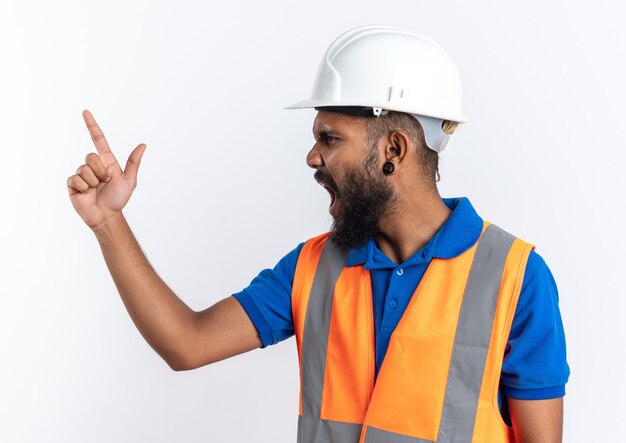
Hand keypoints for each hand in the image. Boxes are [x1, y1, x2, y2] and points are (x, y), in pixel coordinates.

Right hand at [67, 110, 146, 228]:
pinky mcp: (73, 184)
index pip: (98, 140)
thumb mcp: (129, 180)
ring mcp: (82, 174)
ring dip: (93, 181)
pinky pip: (76, 179)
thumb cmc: (118, 199)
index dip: (92, 126)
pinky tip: (87, 194)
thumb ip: (133, 162)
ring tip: (97, 190)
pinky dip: (84, 187)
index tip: (85, 112)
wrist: (106, 215)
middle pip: (91, 156)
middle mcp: (93, 165)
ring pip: (84, 169)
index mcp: (106, 162)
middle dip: (100, 171)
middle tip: (105, 183)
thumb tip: (143, 145)